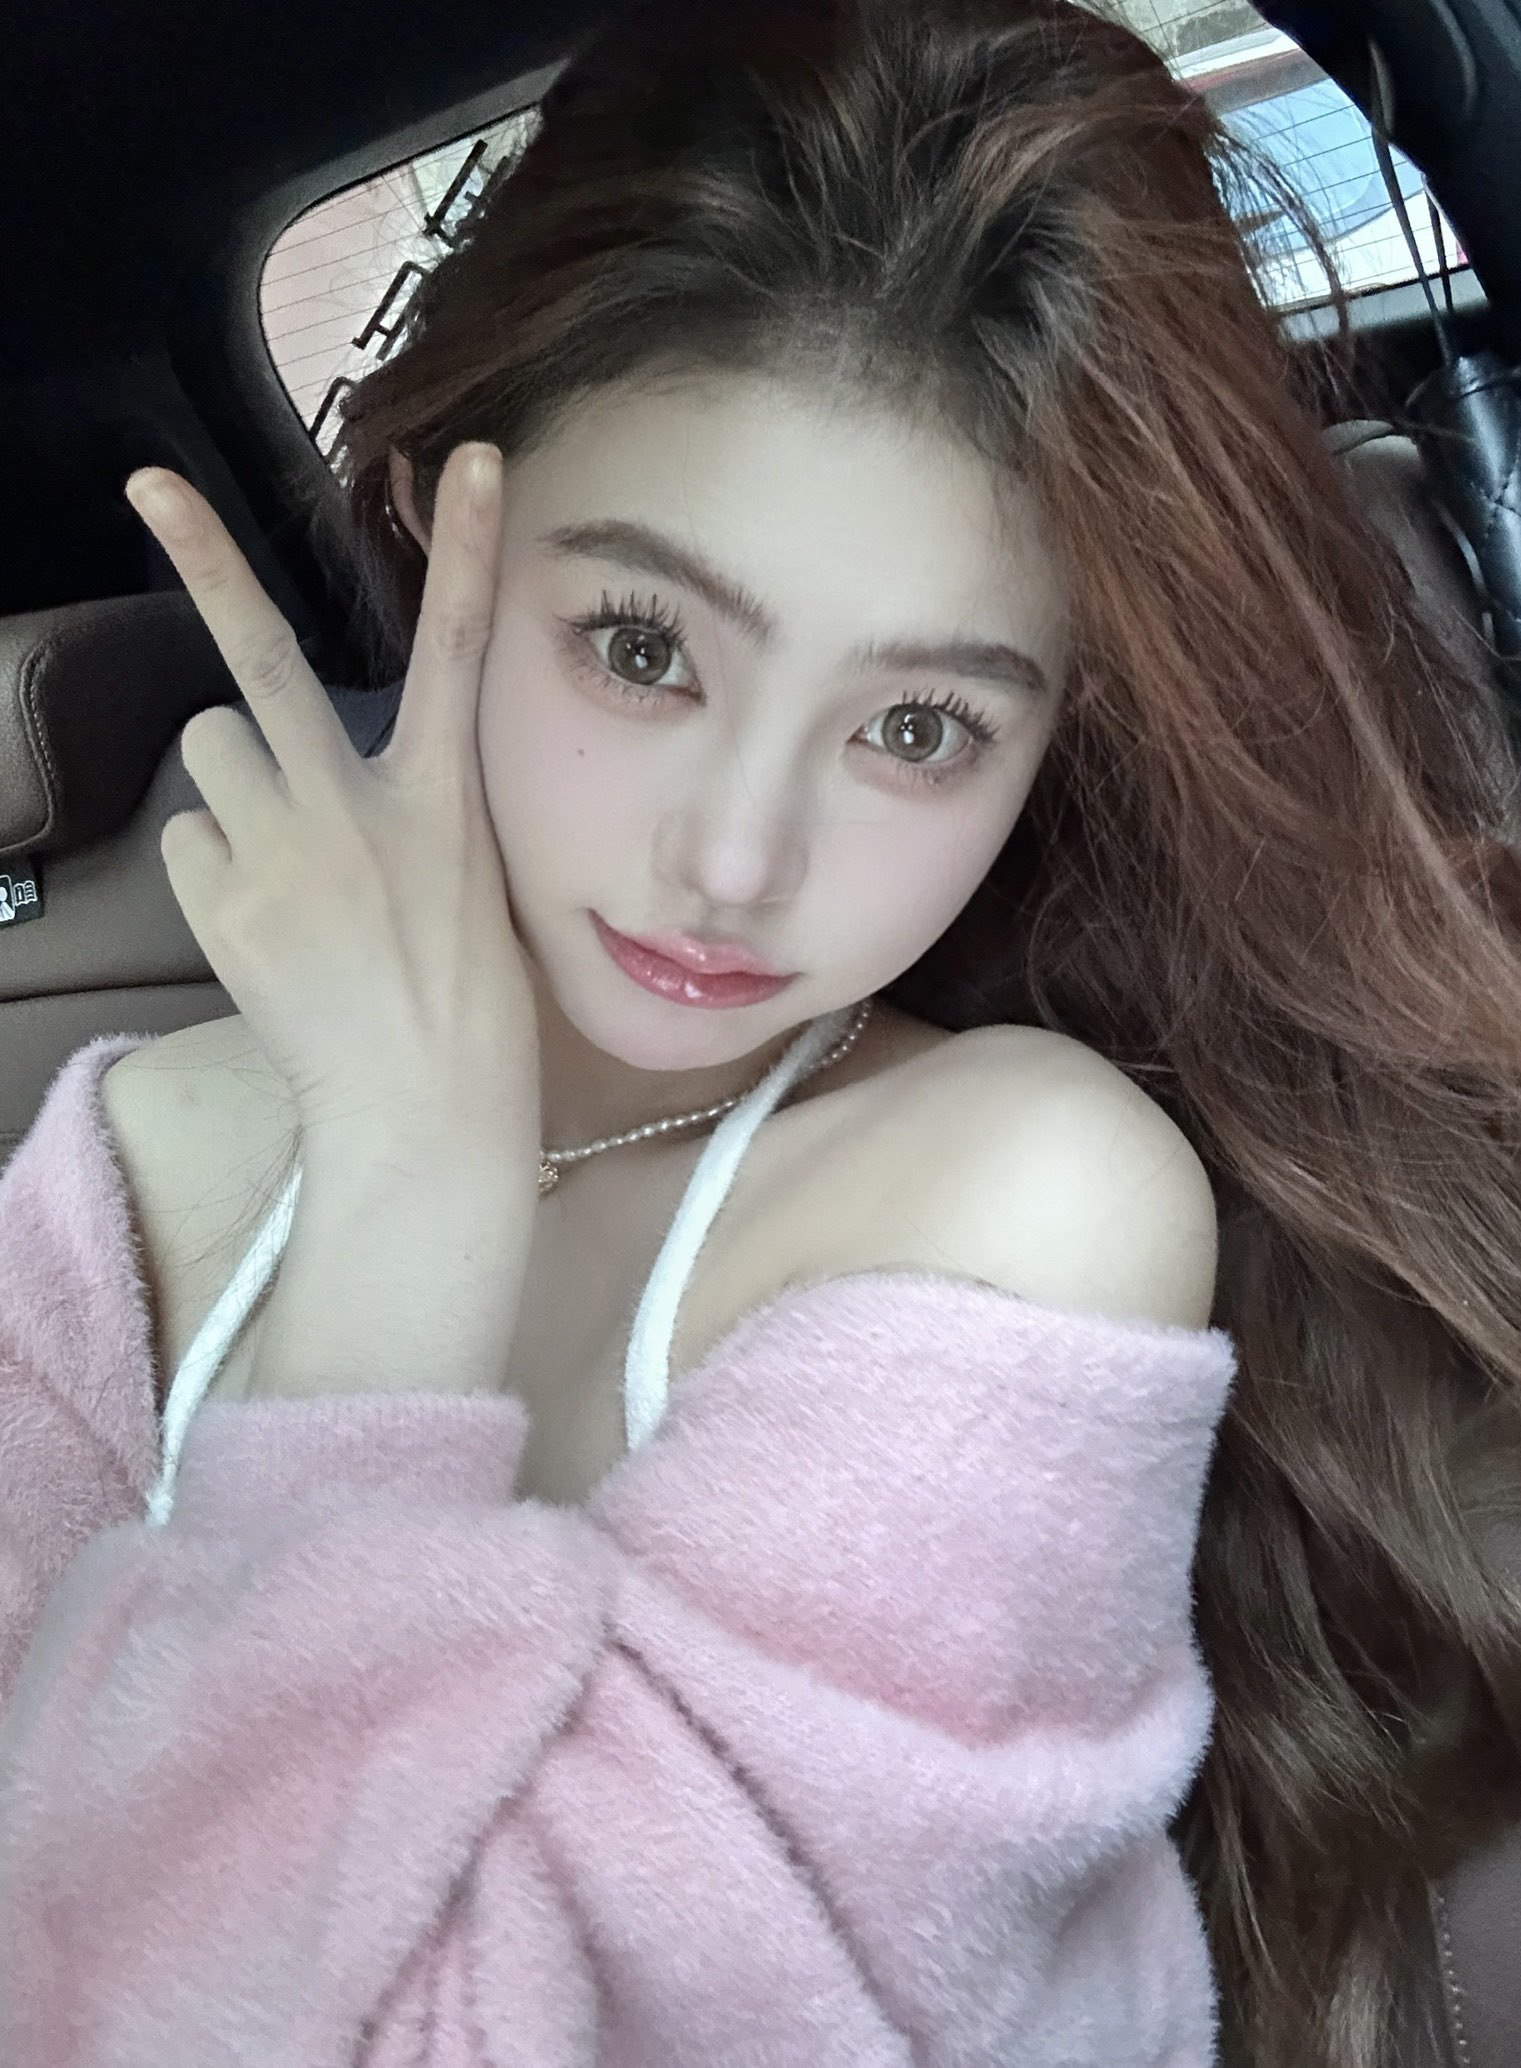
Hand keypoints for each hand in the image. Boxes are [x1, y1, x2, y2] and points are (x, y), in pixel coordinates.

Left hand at [126, 443, 540, 1159]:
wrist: (425, 1111)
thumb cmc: (471, 1013)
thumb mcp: (473, 888)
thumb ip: (408, 811)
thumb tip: (308, 773)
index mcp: (442, 801)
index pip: (458, 652)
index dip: (465, 548)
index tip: (473, 459)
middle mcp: (357, 807)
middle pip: (262, 663)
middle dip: (206, 562)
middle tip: (151, 488)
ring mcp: (283, 853)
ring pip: (209, 758)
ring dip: (229, 787)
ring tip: (280, 863)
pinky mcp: (223, 905)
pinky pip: (190, 844)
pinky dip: (216, 872)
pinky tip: (264, 927)